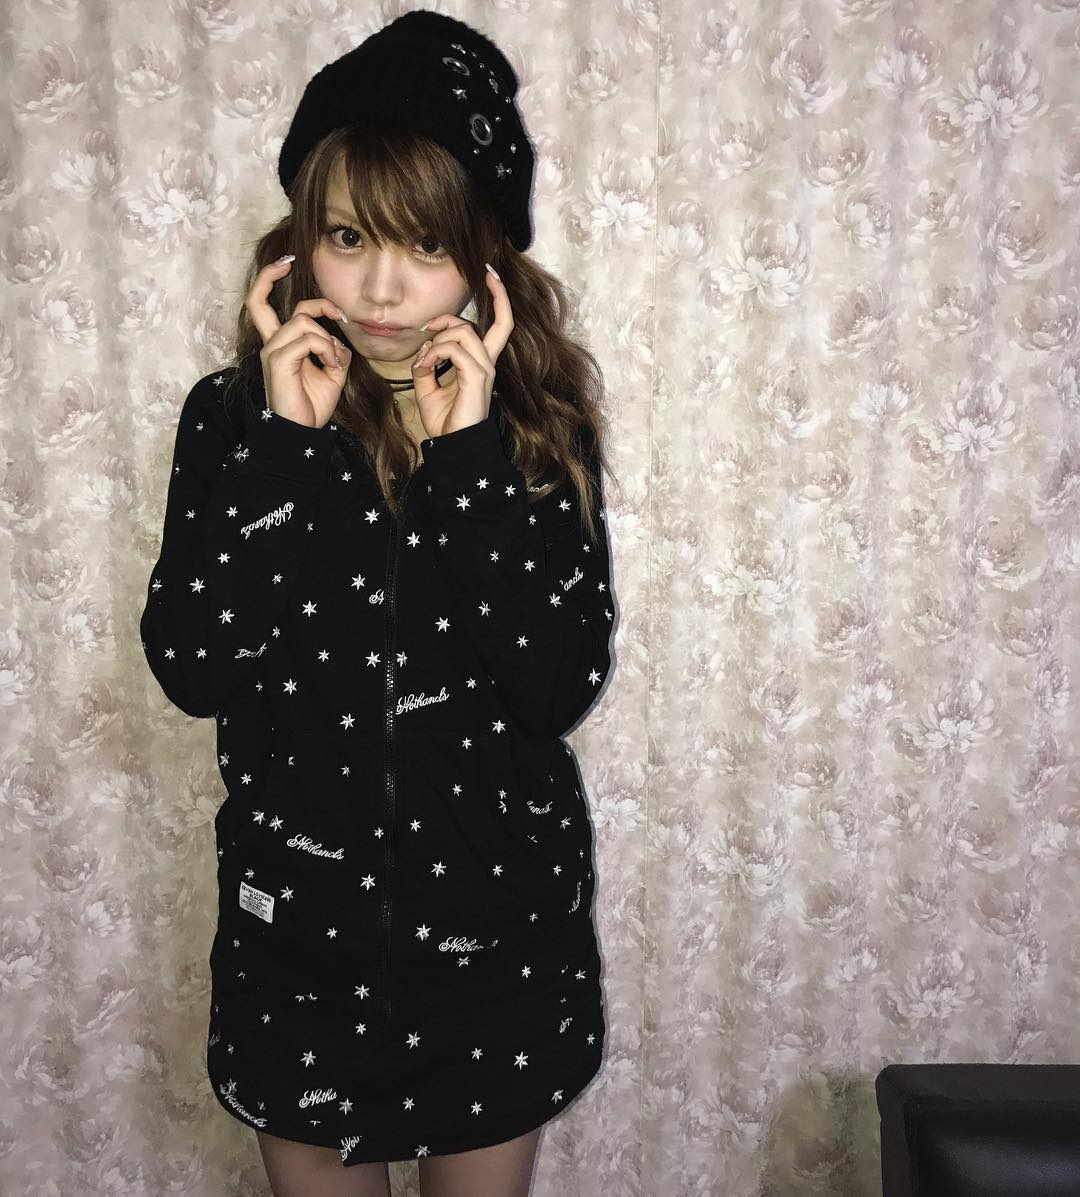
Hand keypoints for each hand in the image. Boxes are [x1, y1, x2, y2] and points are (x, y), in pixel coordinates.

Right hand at [245, 257, 351, 428]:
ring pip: (302, 322)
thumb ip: (334, 349)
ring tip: (335, 362)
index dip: (268, 277)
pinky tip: (332, 365)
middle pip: (258, 300)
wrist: (302, 433)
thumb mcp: (332, 372)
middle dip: (275, 278)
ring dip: (328, 339)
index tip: (287, 262)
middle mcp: (270, 344)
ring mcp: (271, 352)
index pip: (261, 303)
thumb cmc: (312, 405)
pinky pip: (308, 339)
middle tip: (333, 308)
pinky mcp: (278, 362)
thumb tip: (339, 337)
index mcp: (279, 344)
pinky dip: (327, 349)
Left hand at [410, 264, 512, 439]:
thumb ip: (427, 365)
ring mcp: (485, 370)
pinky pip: (454, 349)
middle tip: (424, 328)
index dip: (500, 296)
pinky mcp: (477, 378)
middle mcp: (488, 363)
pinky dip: (434, 353)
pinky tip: (424, 367)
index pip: (501, 323)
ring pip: (464, 332)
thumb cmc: (446, 422)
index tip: (490, 273)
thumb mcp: (428, 388)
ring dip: (436, 341)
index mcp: (481, 363)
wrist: (453, 448)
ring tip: (422, 361)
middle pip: (482, 323)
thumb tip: (421, 352)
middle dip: (450, 316)